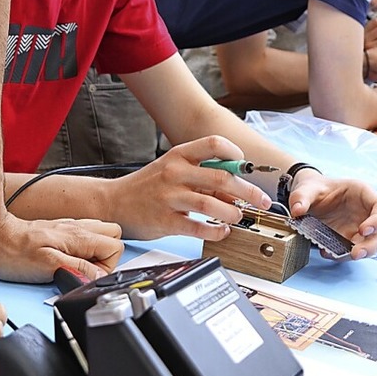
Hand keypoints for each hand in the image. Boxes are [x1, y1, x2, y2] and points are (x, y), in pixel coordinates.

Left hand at [0, 216, 122, 282]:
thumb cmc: (13, 253)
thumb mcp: (48, 266)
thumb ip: (78, 268)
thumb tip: (99, 276)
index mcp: (78, 236)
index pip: (115, 247)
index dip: (107, 267)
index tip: (88, 276)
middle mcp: (76, 229)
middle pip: (112, 236)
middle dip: (106, 257)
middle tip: (85, 271)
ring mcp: (67, 228)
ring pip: (98, 234)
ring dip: (94, 252)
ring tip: (75, 265)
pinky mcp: (57, 231)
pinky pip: (81, 236)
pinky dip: (80, 248)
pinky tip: (64, 258)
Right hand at [107, 136, 272, 241]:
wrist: (114, 202)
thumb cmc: (147, 185)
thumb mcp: (172, 169)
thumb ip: (201, 175)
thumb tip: (235, 188)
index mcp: (178, 154)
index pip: (214, 144)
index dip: (235, 154)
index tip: (245, 166)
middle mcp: (175, 172)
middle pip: (222, 178)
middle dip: (249, 191)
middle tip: (262, 201)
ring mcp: (169, 197)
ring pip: (212, 205)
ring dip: (233, 213)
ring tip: (239, 217)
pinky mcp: (165, 221)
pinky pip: (198, 228)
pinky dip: (216, 231)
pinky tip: (222, 231)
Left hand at [287, 170, 376, 259]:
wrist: (308, 198)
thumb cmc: (315, 188)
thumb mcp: (307, 188)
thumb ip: (301, 197)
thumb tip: (297, 210)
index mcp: (363, 194)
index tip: (363, 230)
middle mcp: (366, 212)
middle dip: (372, 245)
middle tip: (356, 253)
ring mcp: (360, 228)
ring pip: (372, 245)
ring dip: (362, 254)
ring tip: (346, 256)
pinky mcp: (351, 239)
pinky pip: (353, 250)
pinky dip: (343, 255)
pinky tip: (328, 253)